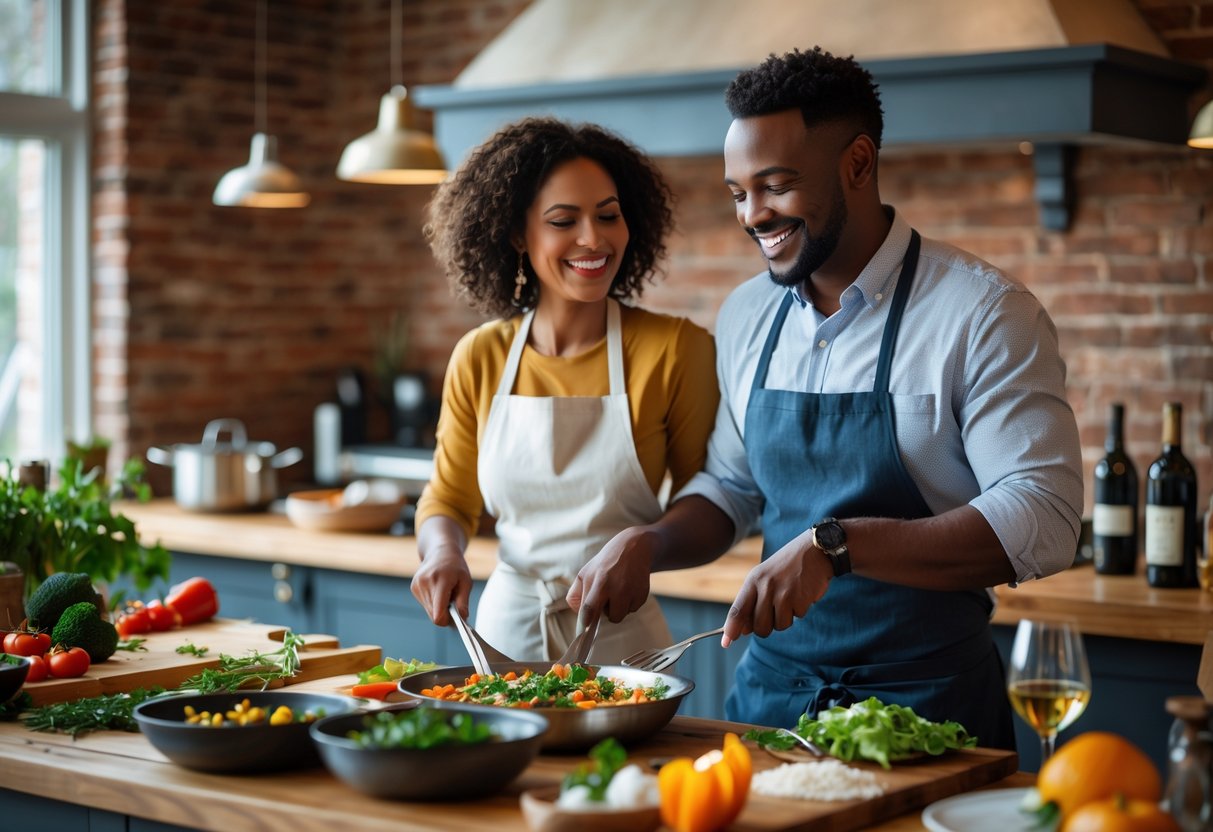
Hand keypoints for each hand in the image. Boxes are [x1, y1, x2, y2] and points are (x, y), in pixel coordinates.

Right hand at [410, 546, 471, 626]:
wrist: (440, 552)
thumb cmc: (456, 567)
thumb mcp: (466, 581)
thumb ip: (464, 601)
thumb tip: (463, 618)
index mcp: (440, 580)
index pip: (438, 611)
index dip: (446, 621)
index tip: (455, 619)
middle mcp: (425, 583)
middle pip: (434, 614)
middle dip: (445, 614)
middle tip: (454, 603)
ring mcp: (417, 585)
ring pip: (429, 611)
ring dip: (439, 608)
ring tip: (446, 594)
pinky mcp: (414, 588)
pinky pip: (425, 604)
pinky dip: (433, 602)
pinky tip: (438, 591)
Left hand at [567, 525, 660, 623]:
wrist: (635, 547)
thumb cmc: (606, 563)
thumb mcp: (586, 572)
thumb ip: (576, 594)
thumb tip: (579, 615)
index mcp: (599, 581)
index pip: (589, 609)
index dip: (585, 623)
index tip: (584, 629)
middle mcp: (617, 587)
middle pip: (611, 617)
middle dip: (606, 613)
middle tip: (606, 600)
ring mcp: (632, 591)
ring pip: (621, 615)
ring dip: (618, 609)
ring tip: (618, 591)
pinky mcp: (643, 594)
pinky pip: (633, 609)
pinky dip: (629, 603)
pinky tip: (628, 588)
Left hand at [722, 527, 830, 645]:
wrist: (814, 551)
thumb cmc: (786, 567)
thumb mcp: (764, 577)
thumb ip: (752, 602)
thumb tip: (742, 630)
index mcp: (753, 580)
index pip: (738, 610)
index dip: (731, 629)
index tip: (725, 642)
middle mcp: (766, 587)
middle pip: (759, 626)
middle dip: (766, 627)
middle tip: (773, 613)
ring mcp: (784, 593)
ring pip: (779, 626)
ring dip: (785, 618)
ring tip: (789, 598)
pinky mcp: (801, 599)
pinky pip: (796, 618)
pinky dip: (799, 610)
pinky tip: (801, 594)